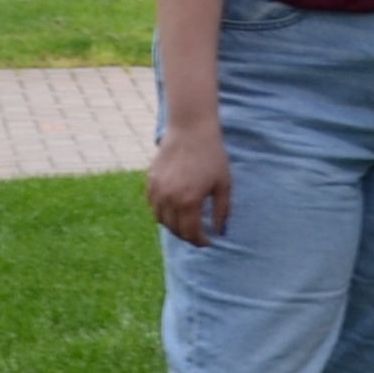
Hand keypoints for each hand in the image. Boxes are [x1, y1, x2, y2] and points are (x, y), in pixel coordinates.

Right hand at [147, 125, 233, 246]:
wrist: (191, 130)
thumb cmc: (212, 156)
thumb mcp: (224, 184)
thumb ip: (222, 211)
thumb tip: (220, 232)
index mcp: (188, 201)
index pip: (190, 233)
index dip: (200, 241)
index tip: (208, 242)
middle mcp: (169, 198)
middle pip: (174, 229)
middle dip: (188, 236)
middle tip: (199, 235)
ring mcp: (156, 190)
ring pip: (161, 219)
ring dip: (173, 226)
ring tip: (187, 224)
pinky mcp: (150, 181)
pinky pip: (153, 205)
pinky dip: (162, 212)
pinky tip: (174, 209)